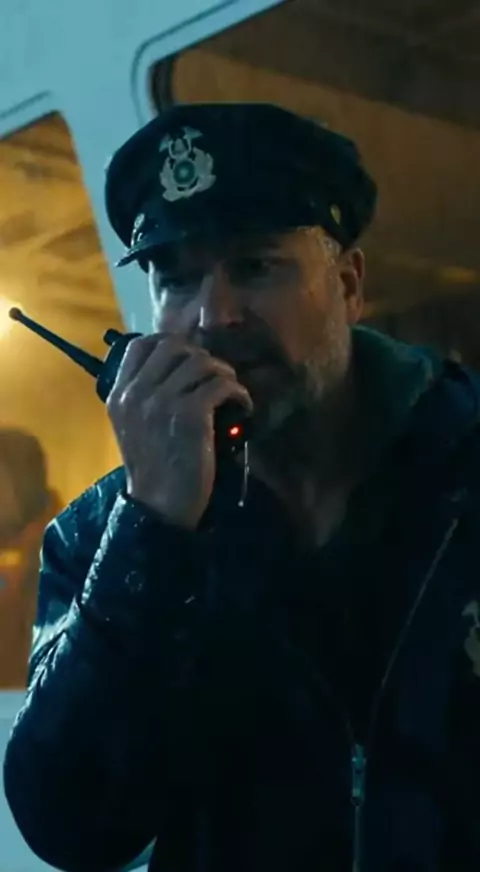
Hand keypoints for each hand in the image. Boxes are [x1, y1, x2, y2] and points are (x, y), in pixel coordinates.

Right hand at [107, 334, 252, 528]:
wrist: (159, 507)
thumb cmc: (152, 469)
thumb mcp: (133, 428)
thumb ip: (144, 397)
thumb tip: (177, 369)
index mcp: (119, 395)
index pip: (140, 345)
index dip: (170, 344)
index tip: (189, 359)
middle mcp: (136, 393)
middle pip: (174, 346)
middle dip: (201, 357)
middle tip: (215, 376)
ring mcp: (162, 401)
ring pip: (201, 362)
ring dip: (224, 374)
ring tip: (231, 392)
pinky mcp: (190, 414)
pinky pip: (221, 385)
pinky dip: (238, 392)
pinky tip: (243, 406)